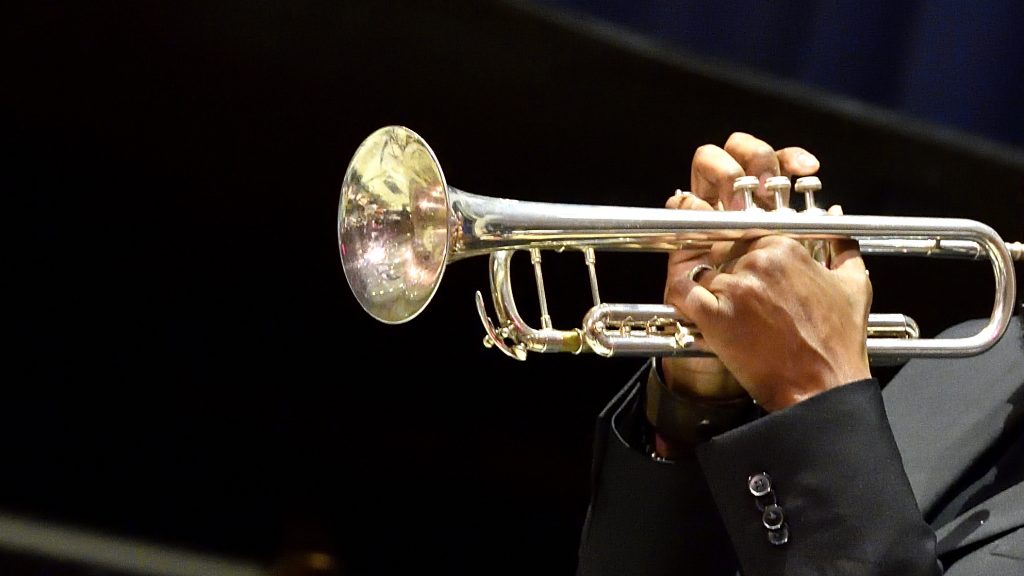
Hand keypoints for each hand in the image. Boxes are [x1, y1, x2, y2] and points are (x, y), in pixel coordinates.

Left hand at [661, 132, 821, 399]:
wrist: (822, 387)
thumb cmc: (838, 341)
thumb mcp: (854, 286)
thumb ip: (844, 247)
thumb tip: (839, 219)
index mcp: (786, 247)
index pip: (746, 230)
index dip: (738, 244)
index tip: (733, 250)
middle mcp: (757, 262)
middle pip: (721, 249)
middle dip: (721, 263)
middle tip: (722, 278)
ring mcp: (734, 288)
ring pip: (704, 272)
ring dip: (707, 286)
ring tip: (717, 301)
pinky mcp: (715, 316)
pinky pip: (685, 296)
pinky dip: (686, 300)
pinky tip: (695, 308)